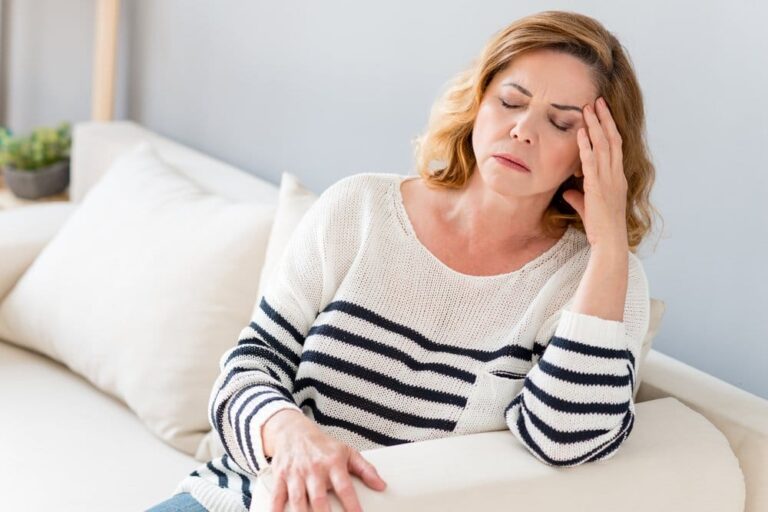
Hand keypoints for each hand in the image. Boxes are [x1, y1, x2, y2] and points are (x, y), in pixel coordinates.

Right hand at [259, 410, 386, 511]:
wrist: (293, 430)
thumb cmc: (322, 445)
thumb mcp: (347, 452)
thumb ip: (366, 469)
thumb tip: (381, 485)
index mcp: (333, 463)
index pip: (344, 487)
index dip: (352, 504)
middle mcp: (314, 468)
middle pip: (319, 498)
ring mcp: (295, 473)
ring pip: (298, 499)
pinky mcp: (280, 477)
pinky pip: (277, 496)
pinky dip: (276, 510)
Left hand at [562, 96, 628, 249]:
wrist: (609, 241)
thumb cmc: (600, 227)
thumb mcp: (588, 207)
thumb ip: (579, 197)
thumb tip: (569, 191)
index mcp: (617, 178)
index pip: (615, 146)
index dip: (609, 128)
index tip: (602, 112)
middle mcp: (616, 175)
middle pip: (612, 139)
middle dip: (604, 119)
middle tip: (597, 100)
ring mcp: (609, 180)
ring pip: (603, 146)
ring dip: (595, 125)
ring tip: (588, 108)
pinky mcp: (598, 187)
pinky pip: (592, 161)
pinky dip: (586, 145)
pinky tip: (581, 132)